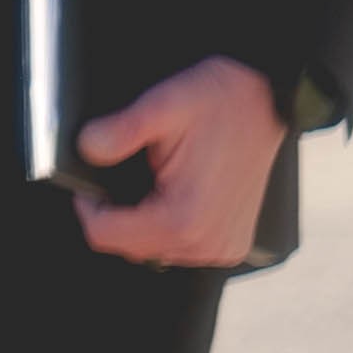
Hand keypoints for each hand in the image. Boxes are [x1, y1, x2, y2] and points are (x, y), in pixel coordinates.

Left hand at [72, 56, 282, 266]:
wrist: (265, 102)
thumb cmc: (219, 103)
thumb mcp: (162, 105)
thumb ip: (119, 131)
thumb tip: (87, 148)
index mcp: (184, 217)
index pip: (104, 235)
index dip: (87, 207)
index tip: (91, 185)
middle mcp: (207, 242)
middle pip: (127, 247)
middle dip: (115, 215)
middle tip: (125, 177)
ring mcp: (222, 247)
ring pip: (152, 250)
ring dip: (140, 223)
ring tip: (153, 184)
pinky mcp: (231, 244)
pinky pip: (180, 248)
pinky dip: (167, 228)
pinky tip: (172, 198)